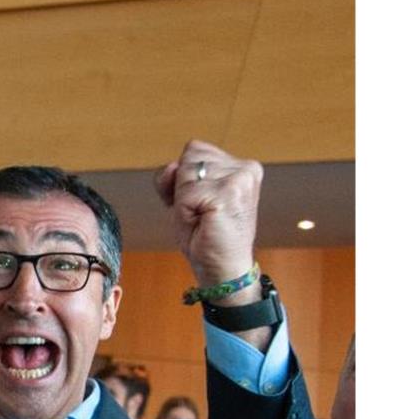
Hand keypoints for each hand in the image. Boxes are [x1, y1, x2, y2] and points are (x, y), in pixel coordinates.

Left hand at [154, 140, 262, 291]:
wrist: (221, 269)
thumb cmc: (204, 235)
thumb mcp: (182, 198)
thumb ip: (172, 176)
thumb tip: (171, 166)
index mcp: (241, 165)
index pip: (194, 149)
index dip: (184, 178)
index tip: (200, 203)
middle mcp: (246, 167)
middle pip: (189, 156)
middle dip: (183, 188)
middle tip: (200, 214)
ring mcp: (241, 178)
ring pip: (185, 173)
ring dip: (184, 200)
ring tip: (202, 218)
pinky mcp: (230, 192)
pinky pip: (186, 193)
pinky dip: (184, 211)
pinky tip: (202, 223)